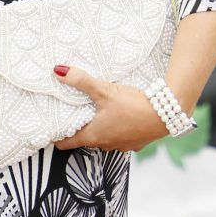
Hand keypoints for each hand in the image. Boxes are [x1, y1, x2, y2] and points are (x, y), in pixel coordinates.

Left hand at [52, 65, 168, 152]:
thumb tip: (58, 71)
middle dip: (78, 127)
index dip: (57, 136)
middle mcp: (106, 144)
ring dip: (98, 126)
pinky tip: (119, 114)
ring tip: (94, 110)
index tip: (51, 128)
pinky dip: (115, 127)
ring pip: (103, 138)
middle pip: (85, 139)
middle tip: (71, 112)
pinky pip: (119, 136)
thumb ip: (81, 80)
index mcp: (94, 135)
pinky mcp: (135, 142)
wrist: (164, 115)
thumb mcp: (104, 90)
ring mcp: (121, 145)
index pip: (67, 143)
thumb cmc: (133, 106)